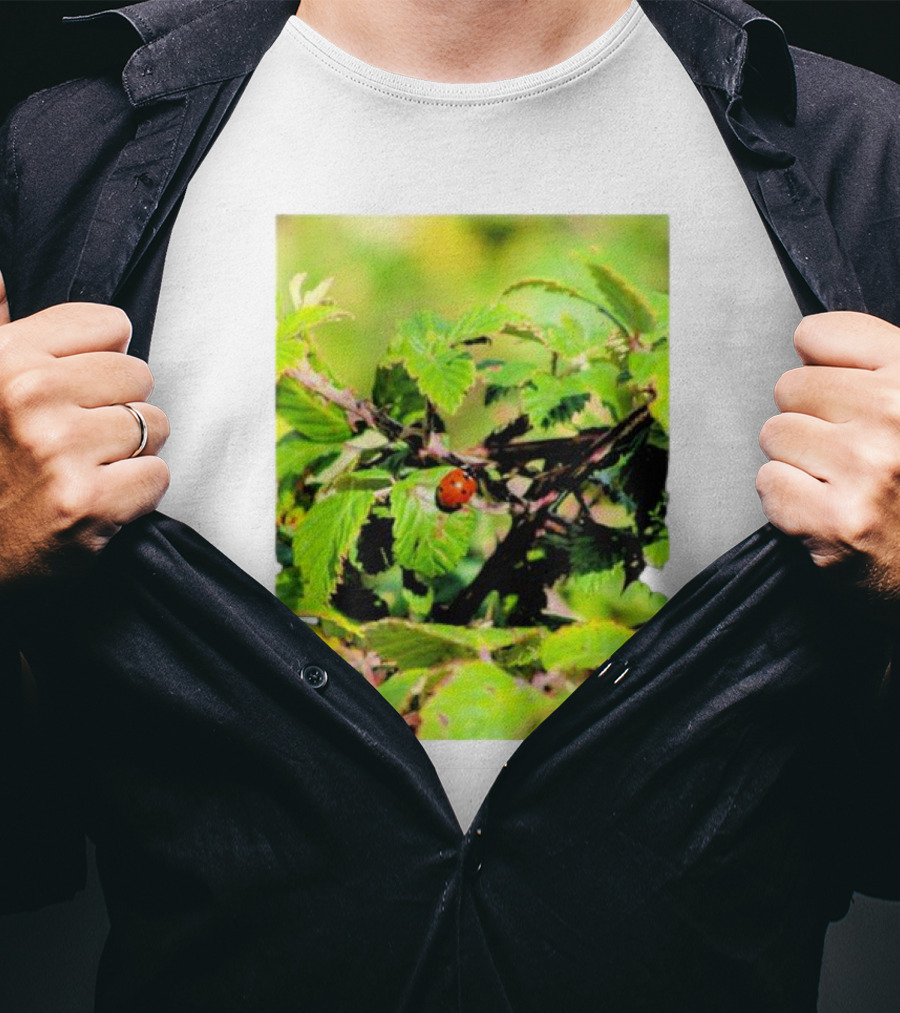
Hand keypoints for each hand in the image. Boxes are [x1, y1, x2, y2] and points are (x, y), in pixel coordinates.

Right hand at [0, 271, 168, 592]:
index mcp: (5, 358)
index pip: (110, 324)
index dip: (103, 359)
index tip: (80, 386)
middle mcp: (29, 395)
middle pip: (139, 375)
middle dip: (120, 407)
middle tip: (81, 437)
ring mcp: (58, 450)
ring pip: (154, 425)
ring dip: (132, 451)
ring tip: (87, 468)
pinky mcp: (86, 502)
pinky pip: (157, 475)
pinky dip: (138, 492)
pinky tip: (99, 498)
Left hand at [757, 311, 899, 616]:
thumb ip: (870, 362)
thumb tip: (804, 341)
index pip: (817, 334)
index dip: (819, 366)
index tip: (841, 395)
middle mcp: (896, 415)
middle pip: (789, 386)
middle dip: (809, 419)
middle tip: (849, 453)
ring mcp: (867, 468)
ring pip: (774, 434)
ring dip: (797, 460)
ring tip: (841, 482)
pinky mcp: (837, 519)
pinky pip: (769, 482)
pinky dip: (788, 501)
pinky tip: (828, 509)